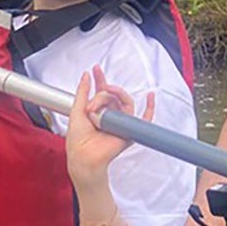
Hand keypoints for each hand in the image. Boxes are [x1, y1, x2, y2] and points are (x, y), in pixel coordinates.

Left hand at [66, 64, 154, 185]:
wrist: (84, 156)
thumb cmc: (78, 140)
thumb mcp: (76, 110)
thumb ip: (82, 92)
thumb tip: (86, 76)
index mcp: (98, 111)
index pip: (102, 91)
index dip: (100, 79)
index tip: (95, 69)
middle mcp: (110, 115)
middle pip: (112, 95)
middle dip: (101, 95)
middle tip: (92, 105)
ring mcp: (120, 122)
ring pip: (124, 102)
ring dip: (114, 97)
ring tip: (100, 106)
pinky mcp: (129, 130)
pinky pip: (144, 119)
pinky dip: (150, 108)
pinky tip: (150, 97)